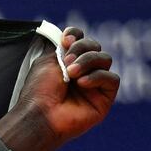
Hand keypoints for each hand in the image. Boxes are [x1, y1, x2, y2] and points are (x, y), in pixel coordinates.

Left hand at [15, 27, 119, 148]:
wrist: (39, 115)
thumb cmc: (38, 91)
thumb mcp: (47, 61)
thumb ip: (62, 47)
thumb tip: (73, 37)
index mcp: (67, 63)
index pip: (81, 40)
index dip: (77, 35)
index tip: (66, 39)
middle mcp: (82, 72)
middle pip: (95, 46)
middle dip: (81, 49)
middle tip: (66, 62)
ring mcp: (94, 85)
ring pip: (105, 59)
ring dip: (88, 62)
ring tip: (71, 74)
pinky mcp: (104, 98)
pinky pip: (112, 79)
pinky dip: (98, 77)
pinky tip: (82, 83)